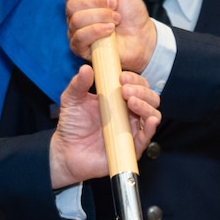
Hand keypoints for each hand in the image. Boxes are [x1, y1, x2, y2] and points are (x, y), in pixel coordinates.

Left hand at [47, 64, 162, 187]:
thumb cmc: (72, 125)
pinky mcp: (131, 148)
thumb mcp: (72, 100)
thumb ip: (78, 84)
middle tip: (125, 90)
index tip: (122, 77)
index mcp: (119, 99)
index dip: (134, 79)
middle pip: (149, 97)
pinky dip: (150, 128)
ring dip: (146, 106)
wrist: (67, 151)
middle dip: (141, 90)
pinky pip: (146, 137)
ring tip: (131, 101)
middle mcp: (129, 113)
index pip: (137, 85)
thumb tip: (86, 68)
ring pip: (152, 114)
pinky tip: (148, 120)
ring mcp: (131, 130)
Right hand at [64, 0, 156, 72]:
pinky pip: (80, 37)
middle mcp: (75, 15)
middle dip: (97, 3)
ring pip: (77, 20)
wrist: (142, 34)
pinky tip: (110, 30)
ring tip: (116, 19)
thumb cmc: (130, 11)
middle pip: (72, 5)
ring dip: (102, 16)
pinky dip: (97, 30)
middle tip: (114, 5)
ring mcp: (76, 32)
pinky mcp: (81, 48)